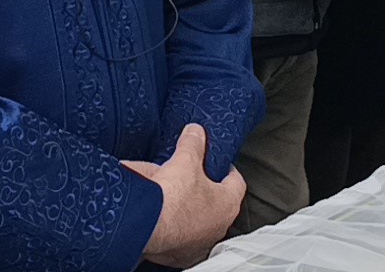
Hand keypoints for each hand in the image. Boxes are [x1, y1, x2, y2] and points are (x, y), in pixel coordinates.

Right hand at [122, 124, 245, 267]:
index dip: (227, 169)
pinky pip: (183, 239)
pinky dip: (176, 229)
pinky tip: (163, 219)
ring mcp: (202, 242)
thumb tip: (195, 131)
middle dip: (206, 191)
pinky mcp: (183, 254)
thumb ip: (192, 144)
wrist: (149, 226)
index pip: (236, 182)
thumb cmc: (173, 198)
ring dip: (191, 212)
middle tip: (192, 179)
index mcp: (227, 202)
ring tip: (174, 198)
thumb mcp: (184, 161)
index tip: (219, 163)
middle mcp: (219, 225)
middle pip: (218, 203)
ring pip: (201, 223)